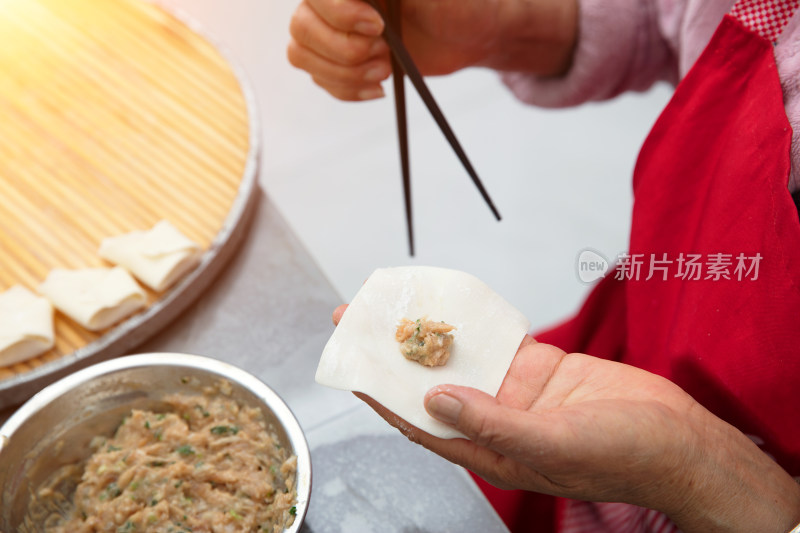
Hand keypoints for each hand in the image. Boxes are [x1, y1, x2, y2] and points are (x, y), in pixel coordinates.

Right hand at [287, 0, 577, 100]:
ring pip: (302, 56)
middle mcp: (331, 1)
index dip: (339, 14)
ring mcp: (331, 30)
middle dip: (345, 51)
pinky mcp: (339, 60)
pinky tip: (378, 90)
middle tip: (385, 56)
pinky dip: (348, 91)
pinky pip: (320, 80)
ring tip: (384, 72)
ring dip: (344, 74)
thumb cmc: (454, 3)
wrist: (470, 34)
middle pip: (302, 28)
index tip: (378, 27)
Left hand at [331, 305, 799, 531]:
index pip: (420, 421)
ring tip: (396, 303)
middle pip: (431, 382)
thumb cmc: (624, 456)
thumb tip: (436, 401)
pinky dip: (477, 321)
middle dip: (395, 353)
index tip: (353, 367)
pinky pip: (499, 339)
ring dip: (430, 332)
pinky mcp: (541, 368)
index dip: (383, 394)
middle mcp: (496, 419)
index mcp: (491, 449)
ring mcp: (518, 392)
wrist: (679, 440)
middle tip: (358, 320)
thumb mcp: (552, 444)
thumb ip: (492, 422)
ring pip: (462, 356)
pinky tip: (453, 301)